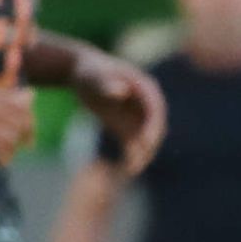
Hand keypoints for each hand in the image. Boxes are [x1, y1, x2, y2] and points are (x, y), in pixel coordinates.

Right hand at [0, 77, 39, 163]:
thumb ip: (2, 91)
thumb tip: (30, 86)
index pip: (26, 102)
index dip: (31, 123)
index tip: (28, 138)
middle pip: (22, 119)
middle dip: (25, 138)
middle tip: (18, 149)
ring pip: (11, 136)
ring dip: (11, 150)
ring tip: (4, 157)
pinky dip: (1, 158)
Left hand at [68, 48, 169, 173]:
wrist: (85, 75)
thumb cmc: (90, 72)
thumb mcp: (95, 76)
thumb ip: (107, 83)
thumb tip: (122, 91)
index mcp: (146, 89)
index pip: (155, 110)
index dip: (153, 126)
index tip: (146, 141)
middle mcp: (148, 105)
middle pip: (155, 128)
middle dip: (148, 145)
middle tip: (138, 161)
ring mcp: (140, 118)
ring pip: (146, 140)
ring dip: (142, 155)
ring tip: (131, 169)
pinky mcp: (129, 127)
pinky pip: (134, 145)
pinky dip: (131, 156)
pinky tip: (125, 169)